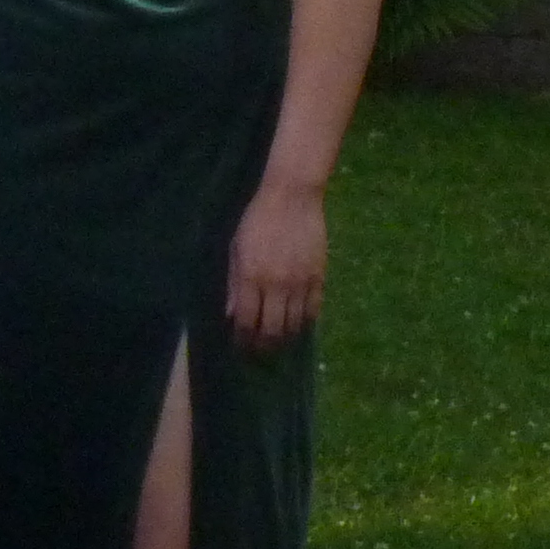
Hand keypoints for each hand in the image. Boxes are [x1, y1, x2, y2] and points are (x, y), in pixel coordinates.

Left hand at [226, 179, 326, 348]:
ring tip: (276, 342)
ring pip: (295, 325)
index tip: (239, 345)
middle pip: (272, 330)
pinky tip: (296, 325)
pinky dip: (304, 322)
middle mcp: (277, 285)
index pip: (247, 321)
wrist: (291, 197)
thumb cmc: (255, 219)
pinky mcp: (319, 277)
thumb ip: (233, 283)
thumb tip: (230, 313)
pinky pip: (314, 310)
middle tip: (258, 351)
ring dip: (284, 338)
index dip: (242, 338)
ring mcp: (301, 283)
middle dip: (263, 345)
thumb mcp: (235, 248)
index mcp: (252, 277)